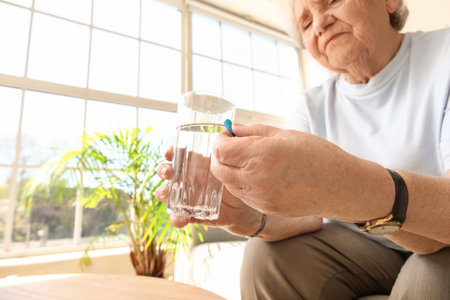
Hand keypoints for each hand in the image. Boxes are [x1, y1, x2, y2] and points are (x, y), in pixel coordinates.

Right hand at [155, 146, 263, 236]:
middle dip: (163, 170)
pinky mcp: (191, 215)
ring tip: (167, 195)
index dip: (170, 152)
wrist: (244, 209)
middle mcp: (187, 180)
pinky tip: (182, 219)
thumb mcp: (232, 167)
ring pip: (167, 195)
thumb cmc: (235, 182)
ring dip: (163, 193)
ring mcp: (187, 198)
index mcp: (195, 165)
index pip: (178, 155)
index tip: (169, 152)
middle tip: (167, 172)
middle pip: (167, 172)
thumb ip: (230, 153)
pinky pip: (179, 217)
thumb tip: (233, 130)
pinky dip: (177, 219)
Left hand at [211, 123, 352, 216]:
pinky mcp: (265, 208)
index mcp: (261, 155)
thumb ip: (253, 131)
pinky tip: (258, 174)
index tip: (229, 133)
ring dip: (229, 169)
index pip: (220, 149)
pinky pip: (242, 194)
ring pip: (227, 182)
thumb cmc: (317, 155)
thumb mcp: (284, 134)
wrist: (340, 187)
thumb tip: (232, 128)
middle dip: (220, 155)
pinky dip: (241, 182)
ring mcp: (259, 197)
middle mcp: (255, 179)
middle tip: (234, 145)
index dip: (220, 138)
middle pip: (218, 168)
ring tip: (248, 159)